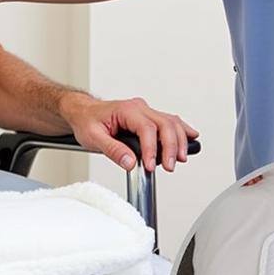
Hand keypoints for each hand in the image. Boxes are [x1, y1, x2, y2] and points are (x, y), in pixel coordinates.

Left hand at [60, 93, 198, 172]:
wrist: (82, 112)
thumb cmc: (86, 121)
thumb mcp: (92, 137)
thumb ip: (112, 150)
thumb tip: (130, 162)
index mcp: (126, 110)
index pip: (146, 129)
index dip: (152, 149)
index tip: (150, 166)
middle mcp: (139, 108)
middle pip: (165, 124)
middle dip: (171, 146)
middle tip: (171, 166)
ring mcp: (145, 111)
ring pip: (171, 122)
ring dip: (180, 140)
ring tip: (180, 159)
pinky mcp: (148, 117)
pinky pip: (169, 121)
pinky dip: (181, 130)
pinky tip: (191, 138)